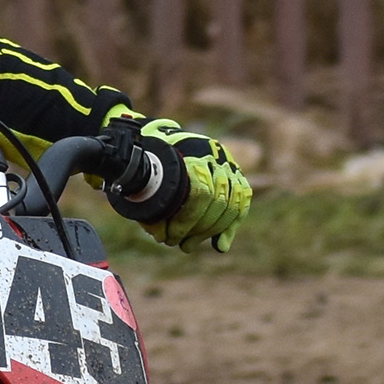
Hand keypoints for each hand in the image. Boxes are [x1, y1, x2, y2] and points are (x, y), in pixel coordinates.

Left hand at [114, 116, 253, 253]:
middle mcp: (213, 154)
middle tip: (180, 245)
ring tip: (190, 245)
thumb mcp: (142, 173)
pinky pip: (241, 200)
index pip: (199, 191)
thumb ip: (149, 199)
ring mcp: (226, 162)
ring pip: (231, 202)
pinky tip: (219, 244)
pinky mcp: (233, 172)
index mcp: (189, 150)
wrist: (163, 138)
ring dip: (211, 231)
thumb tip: (160, 234)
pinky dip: (231, 225)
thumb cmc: (149, 159)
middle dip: (198, 230)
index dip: (186, 220)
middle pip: (217, 200)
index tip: (170, 236)